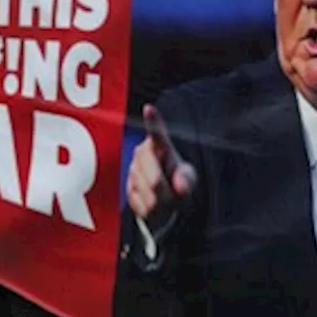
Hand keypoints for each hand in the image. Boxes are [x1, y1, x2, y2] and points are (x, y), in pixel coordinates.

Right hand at [126, 104, 197, 224]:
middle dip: (166, 193)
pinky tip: (153, 204)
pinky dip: (149, 208)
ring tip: (165, 199)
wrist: (166, 202)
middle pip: (153, 179)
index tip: (149, 108)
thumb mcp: (189, 180)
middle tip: (175, 198)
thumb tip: (180, 187)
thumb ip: (186, 181)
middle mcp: (142, 154)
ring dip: (159, 202)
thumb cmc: (180, 184)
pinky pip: (139, 203)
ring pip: (148, 194)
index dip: (152, 122)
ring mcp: (133, 171)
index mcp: (160, 147)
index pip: (156, 135)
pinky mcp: (127, 188)